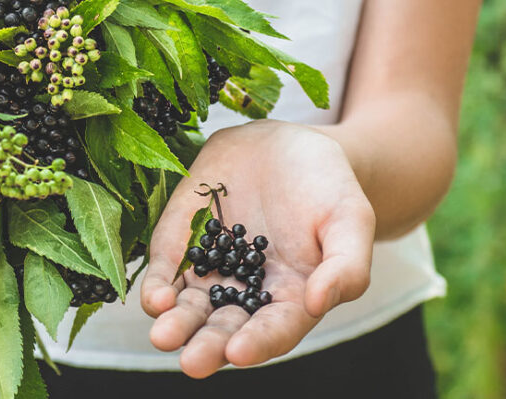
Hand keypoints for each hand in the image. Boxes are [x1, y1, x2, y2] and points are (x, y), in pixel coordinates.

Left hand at [140, 120, 375, 377]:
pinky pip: (167, 271)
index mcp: (291, 299)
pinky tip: (155, 298)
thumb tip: (318, 303)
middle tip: (192, 361)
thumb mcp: (351, 219)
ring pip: (189, 309)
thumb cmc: (328, 186)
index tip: (239, 351)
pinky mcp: (182, 242)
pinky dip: (158, 286)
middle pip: (224, 329)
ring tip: (163, 334)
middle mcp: (246, 293)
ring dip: (176, 325)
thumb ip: (346, 266)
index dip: (258, 343)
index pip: (273, 330)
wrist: (288, 145)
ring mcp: (211, 269)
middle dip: (207, 347)